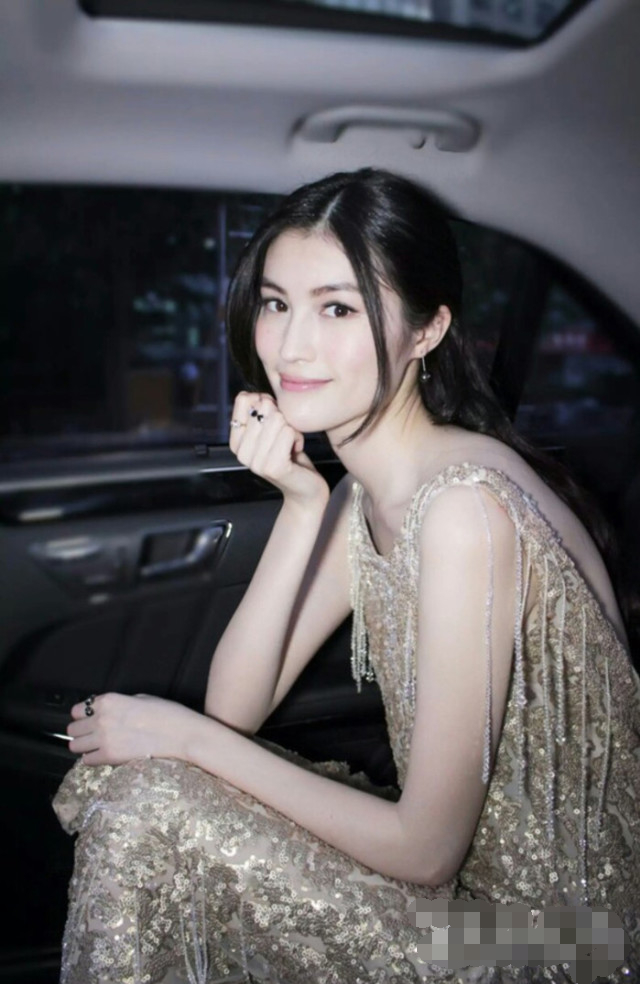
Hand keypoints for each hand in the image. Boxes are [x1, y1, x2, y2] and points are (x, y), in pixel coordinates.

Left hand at [67, 692, 199, 765]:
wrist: (179, 734)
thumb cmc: (165, 713)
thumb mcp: (139, 698)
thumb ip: (118, 705)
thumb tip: (107, 712)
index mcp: (109, 701)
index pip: (77, 710)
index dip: (83, 715)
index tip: (89, 719)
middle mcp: (101, 718)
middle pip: (73, 729)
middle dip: (81, 732)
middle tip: (92, 735)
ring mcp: (103, 738)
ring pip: (75, 746)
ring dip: (84, 746)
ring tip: (96, 747)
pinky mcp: (109, 756)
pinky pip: (87, 760)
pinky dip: (93, 759)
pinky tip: (104, 755)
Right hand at [229, 392, 328, 506]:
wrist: (305, 490)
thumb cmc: (291, 457)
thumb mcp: (272, 430)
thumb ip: (262, 412)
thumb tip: (260, 396)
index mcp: (236, 442)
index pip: (244, 400)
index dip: (265, 401)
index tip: (274, 418)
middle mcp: (242, 453)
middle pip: (264, 408)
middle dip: (282, 418)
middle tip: (285, 438)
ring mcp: (256, 462)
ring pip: (278, 419)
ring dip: (292, 429)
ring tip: (290, 446)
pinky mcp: (273, 467)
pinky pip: (289, 432)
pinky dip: (298, 438)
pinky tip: (295, 451)